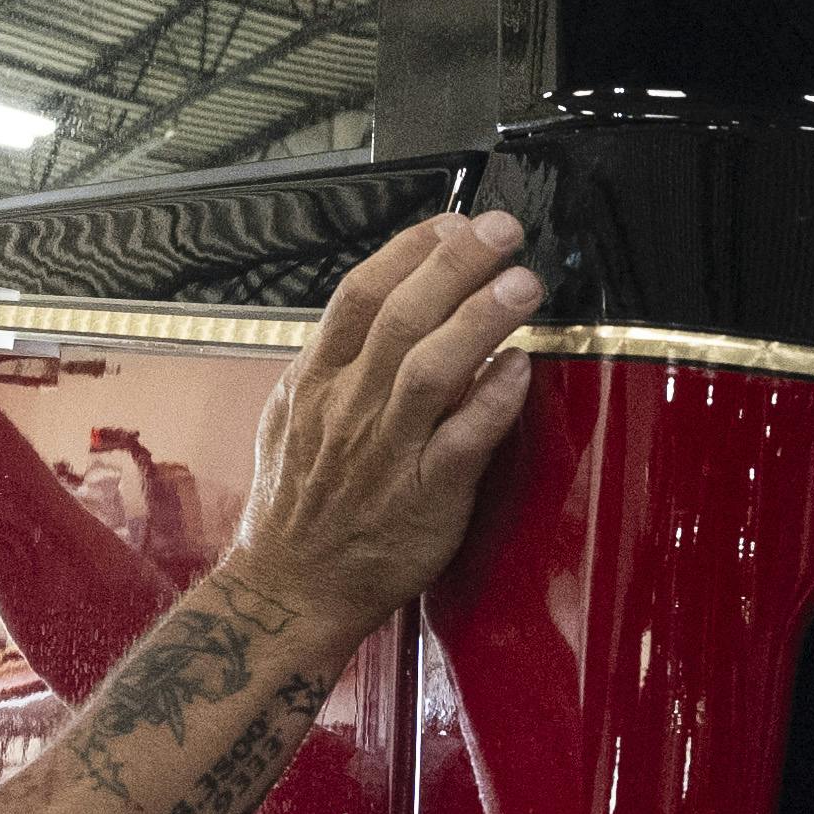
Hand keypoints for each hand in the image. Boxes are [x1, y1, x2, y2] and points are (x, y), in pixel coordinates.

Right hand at [218, 208, 544, 633]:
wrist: (290, 590)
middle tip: (502, 230)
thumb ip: (336, 365)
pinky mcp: (423, 497)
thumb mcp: (293, 419)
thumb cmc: (300, 507)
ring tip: (523, 283)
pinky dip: (492, 400)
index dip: (409, 251)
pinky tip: (519, 368)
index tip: (452, 223)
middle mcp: (348, 408)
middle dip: (455, 264)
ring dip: (480, 319)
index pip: (360, 294)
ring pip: (431, 369)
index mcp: (315, 381)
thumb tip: (381, 314)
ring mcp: (385, 452)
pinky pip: (462, 440)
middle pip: (401, 316)